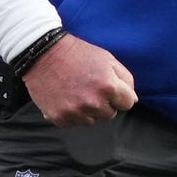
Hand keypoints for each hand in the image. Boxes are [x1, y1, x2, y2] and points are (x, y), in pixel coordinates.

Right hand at [22, 33, 137, 126]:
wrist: (44, 54)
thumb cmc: (77, 53)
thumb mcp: (107, 58)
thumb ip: (125, 79)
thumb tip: (133, 100)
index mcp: (109, 86)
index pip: (128, 103)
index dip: (120, 94)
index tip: (109, 87)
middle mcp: (94, 102)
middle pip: (110, 114)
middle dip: (104, 102)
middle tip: (89, 86)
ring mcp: (76, 111)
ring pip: (92, 120)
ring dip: (88, 109)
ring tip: (76, 90)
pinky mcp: (60, 118)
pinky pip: (74, 123)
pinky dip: (71, 113)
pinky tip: (66, 97)